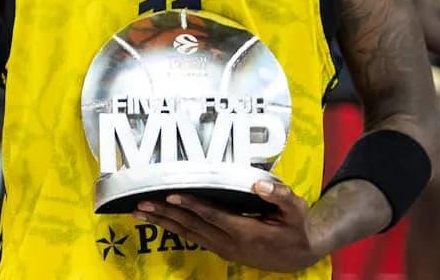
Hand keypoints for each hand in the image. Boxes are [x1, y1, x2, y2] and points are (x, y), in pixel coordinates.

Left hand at [134, 181, 321, 272]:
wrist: (299, 255)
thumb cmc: (297, 227)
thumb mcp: (295, 209)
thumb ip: (279, 196)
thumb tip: (258, 184)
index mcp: (246, 231)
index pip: (213, 216)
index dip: (192, 205)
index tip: (172, 195)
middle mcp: (230, 243)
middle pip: (192, 226)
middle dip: (166, 214)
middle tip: (142, 204)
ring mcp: (224, 248)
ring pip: (189, 234)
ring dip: (164, 223)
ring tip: (141, 213)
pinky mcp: (222, 250)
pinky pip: (194, 238)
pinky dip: (175, 228)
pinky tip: (162, 221)